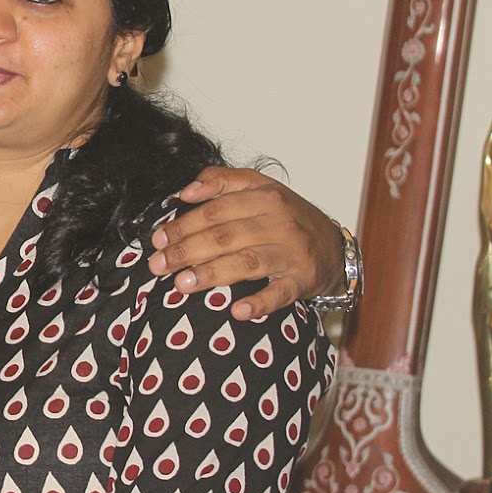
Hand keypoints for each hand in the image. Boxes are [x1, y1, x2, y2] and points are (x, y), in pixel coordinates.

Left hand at [149, 165, 343, 319]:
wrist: (334, 247)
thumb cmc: (287, 218)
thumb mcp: (260, 189)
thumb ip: (222, 181)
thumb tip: (186, 191)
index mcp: (264, 196)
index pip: (216, 210)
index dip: (184, 224)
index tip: (158, 239)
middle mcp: (279, 221)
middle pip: (225, 236)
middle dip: (187, 251)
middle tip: (158, 265)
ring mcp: (291, 251)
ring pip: (247, 262)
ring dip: (212, 274)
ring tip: (182, 285)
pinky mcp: (302, 280)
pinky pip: (280, 293)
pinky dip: (260, 303)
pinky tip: (238, 311)